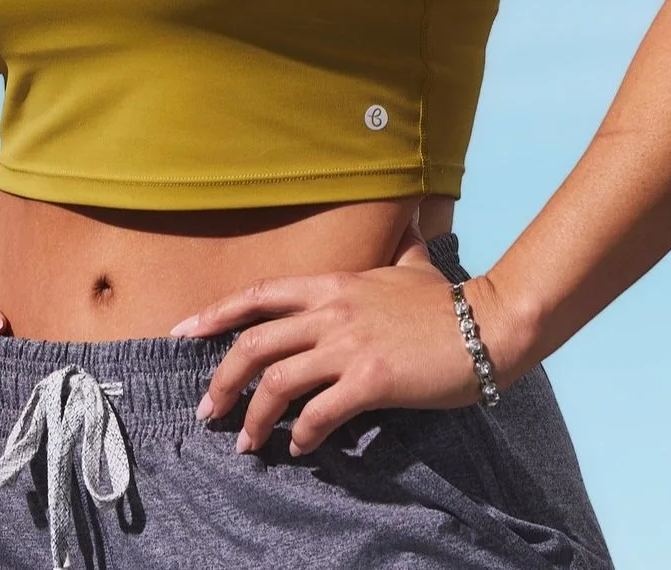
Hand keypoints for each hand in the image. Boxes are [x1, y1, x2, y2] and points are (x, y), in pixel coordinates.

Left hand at [170, 263, 530, 456]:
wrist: (488, 326)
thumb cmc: (447, 303)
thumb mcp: (411, 267)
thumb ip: (396, 251)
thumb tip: (409, 224)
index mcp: (332, 285)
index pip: (258, 295)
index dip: (215, 314)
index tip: (182, 332)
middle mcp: (331, 312)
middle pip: (254, 344)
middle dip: (221, 381)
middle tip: (207, 410)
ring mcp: (349, 346)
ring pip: (278, 384)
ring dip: (254, 419)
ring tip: (246, 443)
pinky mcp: (370, 380)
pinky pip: (320, 413)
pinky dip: (303, 435)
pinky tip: (301, 447)